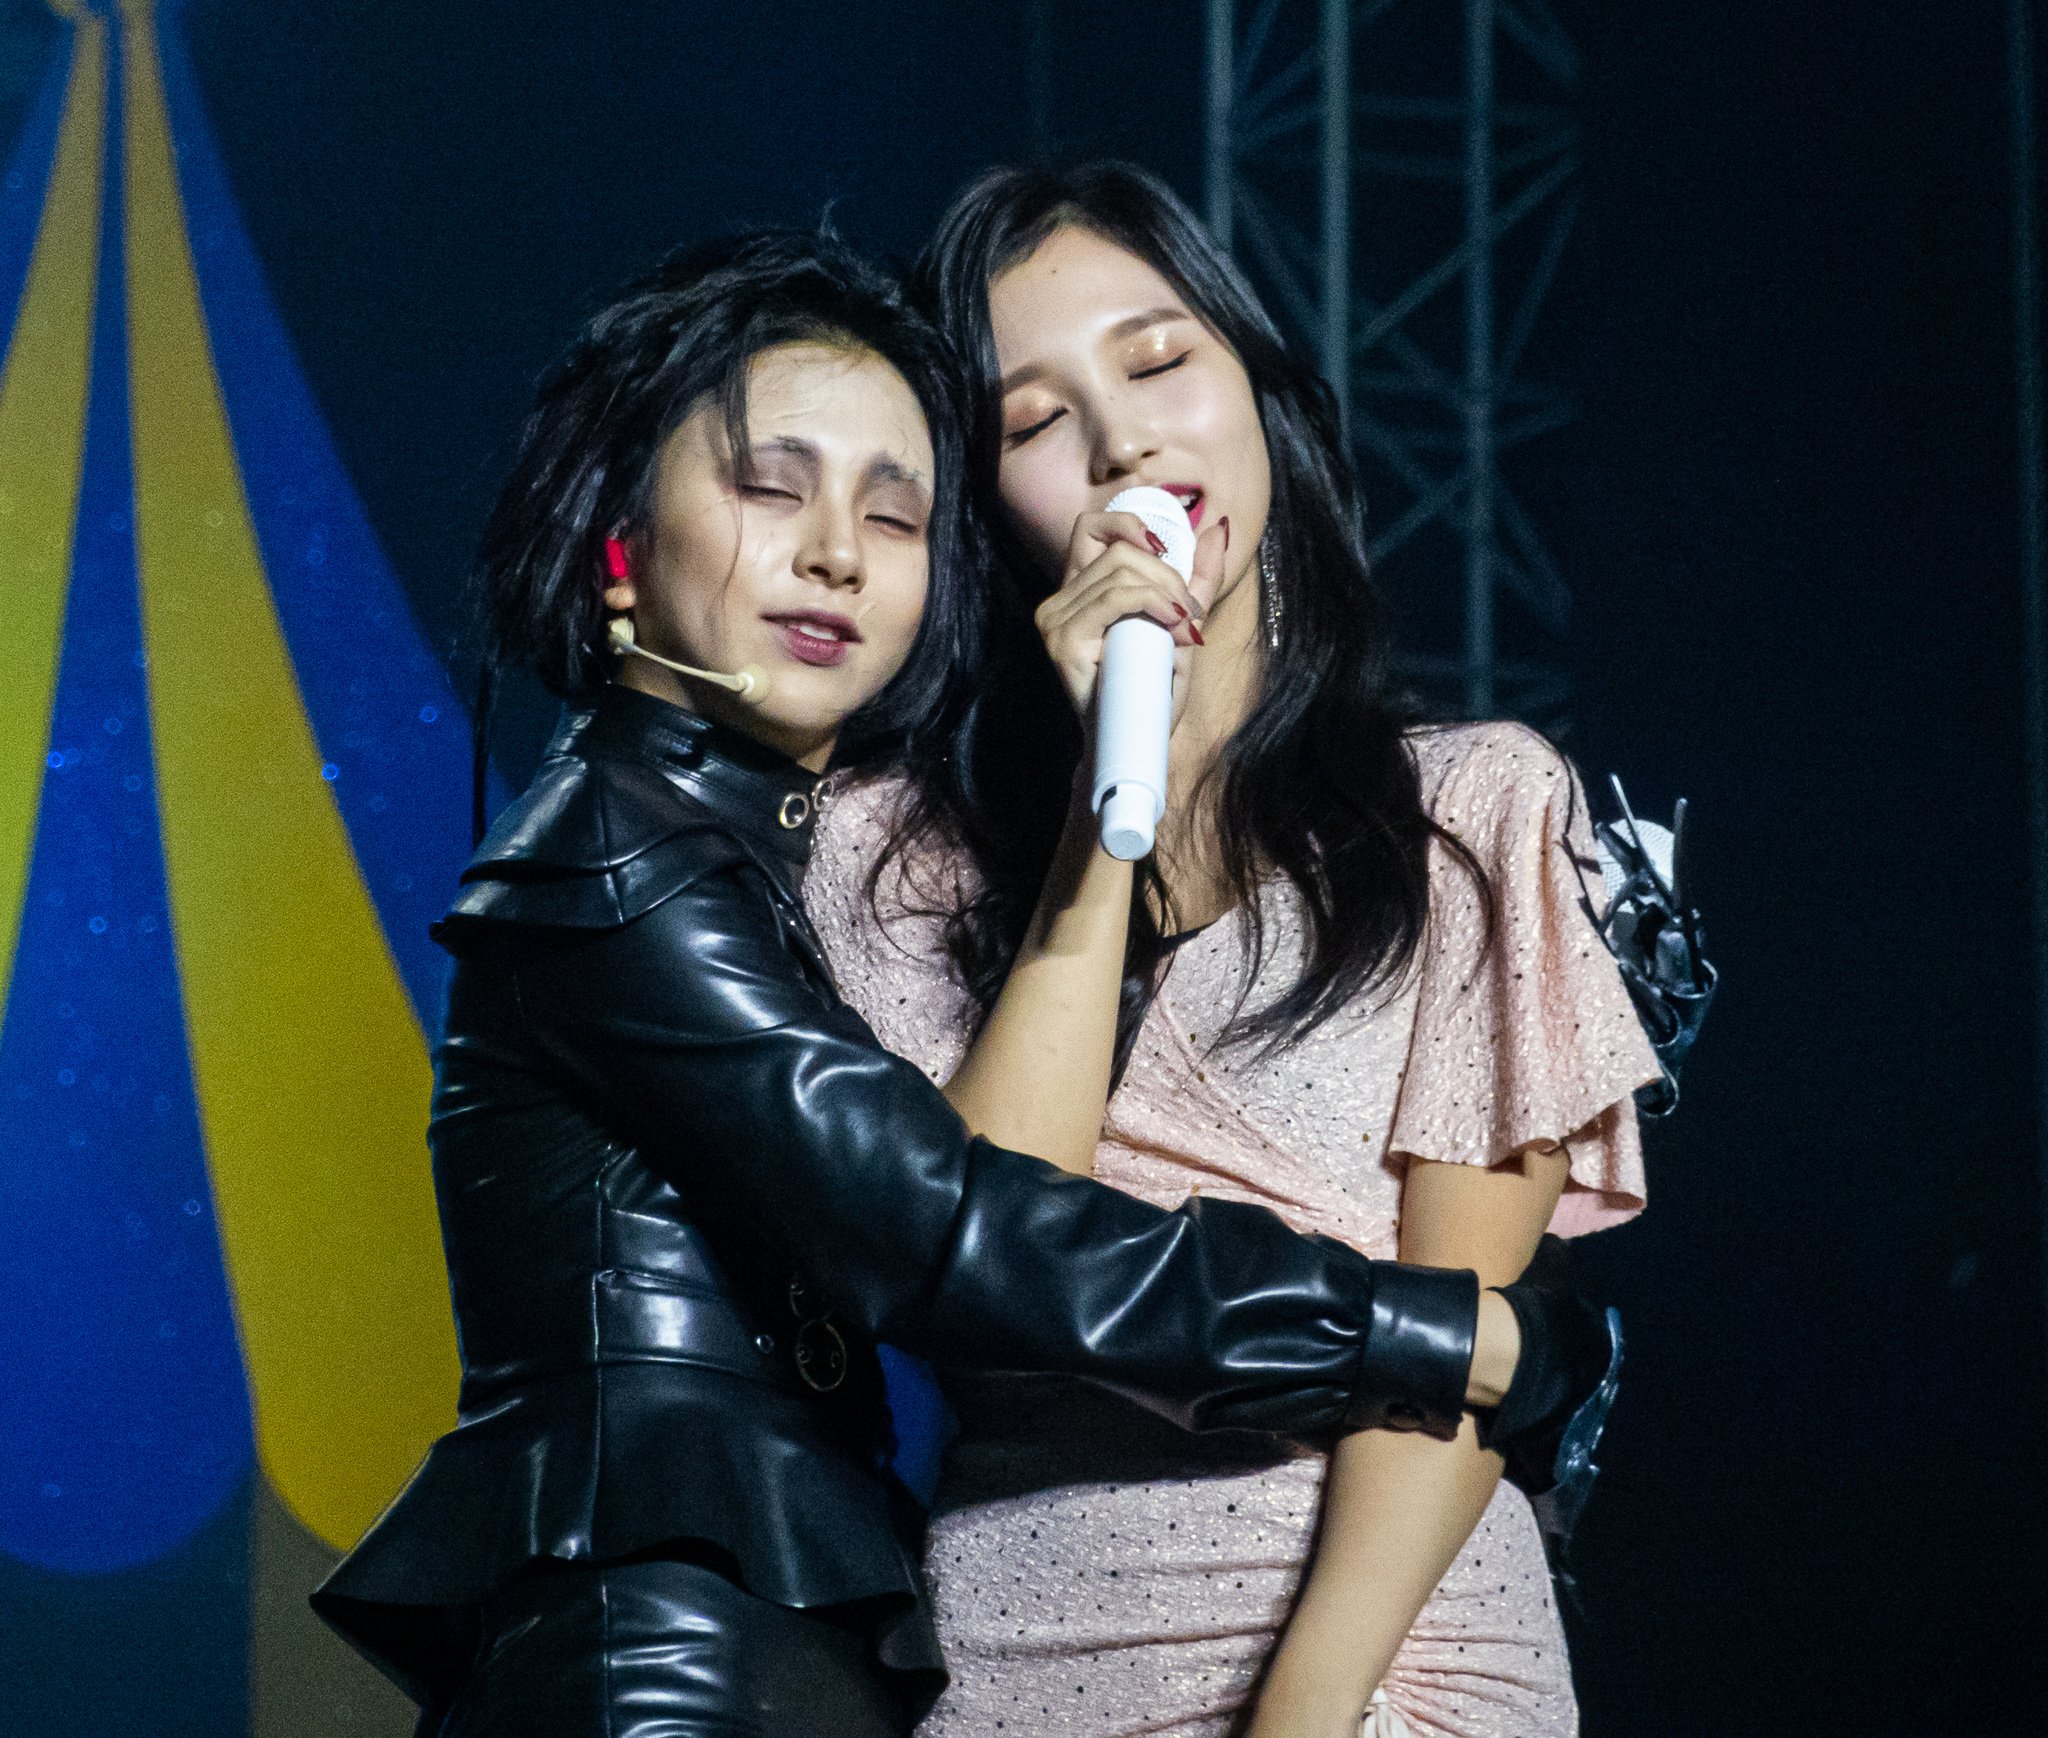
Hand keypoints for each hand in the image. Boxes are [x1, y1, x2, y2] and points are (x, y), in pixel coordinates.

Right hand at [1035, 510, 1227, 722]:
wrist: (1133, 742)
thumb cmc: (1151, 689)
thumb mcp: (1180, 624)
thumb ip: (1199, 579)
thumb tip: (1219, 529)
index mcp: (1077, 591)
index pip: (1089, 528)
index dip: (1127, 525)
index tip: (1165, 551)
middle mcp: (1058, 600)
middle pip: (1118, 550)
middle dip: (1166, 572)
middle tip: (1187, 611)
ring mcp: (1056, 619)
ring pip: (1119, 571)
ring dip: (1165, 593)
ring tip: (1183, 626)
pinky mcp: (1063, 639)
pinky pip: (1113, 598)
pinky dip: (1151, 602)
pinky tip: (1173, 622)